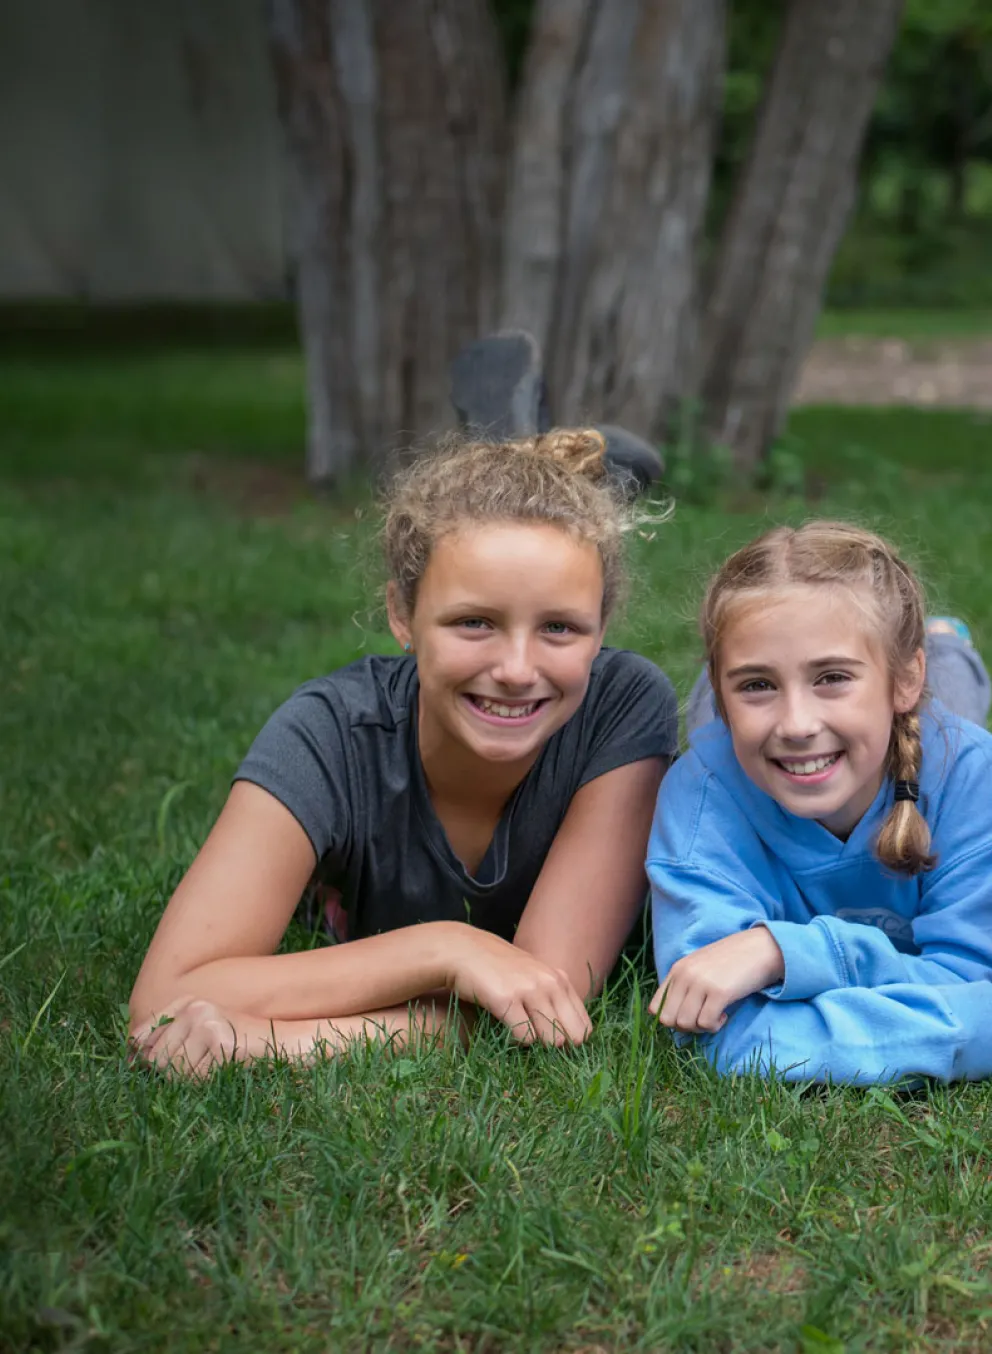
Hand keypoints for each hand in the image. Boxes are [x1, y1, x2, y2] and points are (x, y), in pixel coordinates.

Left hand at [130, 996, 270, 1077]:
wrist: (283, 1041)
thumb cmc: (240, 1043)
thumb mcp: (202, 1033)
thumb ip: (169, 1041)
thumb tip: (132, 1060)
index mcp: (186, 1002)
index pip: (141, 1035)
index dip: (141, 1057)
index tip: (146, 1068)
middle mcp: (193, 1008)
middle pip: (155, 1058)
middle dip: (171, 1072)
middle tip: (198, 1068)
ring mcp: (206, 1023)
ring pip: (173, 1070)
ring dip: (190, 1079)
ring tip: (212, 1067)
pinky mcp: (219, 1042)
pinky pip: (194, 1078)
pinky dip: (205, 1082)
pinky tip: (223, 1068)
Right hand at [443, 926, 592, 1045]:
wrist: (464, 950)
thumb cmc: (498, 969)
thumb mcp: (533, 976)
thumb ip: (552, 997)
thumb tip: (568, 1038)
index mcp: (559, 978)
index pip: (584, 1026)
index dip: (570, 1041)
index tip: (551, 1042)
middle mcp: (549, 983)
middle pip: (571, 1036)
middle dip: (557, 1047)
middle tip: (537, 1043)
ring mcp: (529, 990)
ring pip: (552, 1040)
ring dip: (537, 1046)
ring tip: (521, 1035)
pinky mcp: (507, 999)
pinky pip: (525, 1037)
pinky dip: (517, 1042)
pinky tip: (506, 1031)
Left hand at [648, 928, 783, 1034]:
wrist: (760, 948)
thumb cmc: (731, 961)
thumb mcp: (699, 967)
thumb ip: (683, 985)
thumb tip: (673, 1018)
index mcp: (677, 969)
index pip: (655, 1007)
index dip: (670, 1018)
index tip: (689, 1015)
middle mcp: (685, 975)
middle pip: (668, 1019)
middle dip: (684, 1027)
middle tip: (702, 1019)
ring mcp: (701, 983)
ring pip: (685, 1024)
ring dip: (700, 1027)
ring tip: (715, 1015)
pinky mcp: (719, 992)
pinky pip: (706, 1023)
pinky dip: (715, 1026)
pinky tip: (724, 1014)